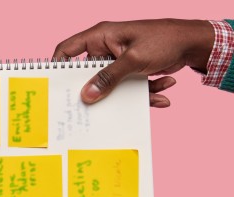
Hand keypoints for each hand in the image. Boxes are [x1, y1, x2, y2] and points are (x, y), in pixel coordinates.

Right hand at [52, 19, 214, 105]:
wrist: (195, 42)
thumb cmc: (164, 39)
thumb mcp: (134, 60)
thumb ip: (108, 78)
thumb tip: (86, 95)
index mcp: (101, 37)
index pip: (68, 49)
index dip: (57, 66)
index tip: (54, 87)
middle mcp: (107, 48)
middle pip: (89, 74)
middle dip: (98, 90)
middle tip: (94, 106)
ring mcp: (119, 60)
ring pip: (113, 84)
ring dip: (130, 94)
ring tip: (150, 98)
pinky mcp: (132, 70)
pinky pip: (130, 87)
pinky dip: (145, 94)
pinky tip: (162, 96)